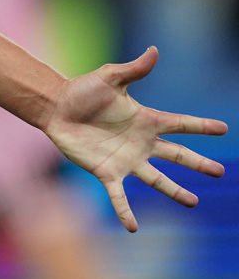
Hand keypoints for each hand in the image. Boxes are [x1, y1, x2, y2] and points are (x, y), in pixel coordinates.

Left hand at [43, 46, 227, 231]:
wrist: (56, 108)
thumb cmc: (82, 90)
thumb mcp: (110, 77)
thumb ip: (134, 69)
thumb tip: (154, 50)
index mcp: (146, 119)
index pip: (180, 124)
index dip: (201, 126)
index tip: (223, 128)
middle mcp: (141, 142)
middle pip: (177, 155)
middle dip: (199, 163)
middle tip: (219, 172)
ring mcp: (126, 159)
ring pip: (157, 179)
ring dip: (175, 191)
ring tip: (193, 202)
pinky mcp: (106, 172)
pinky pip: (119, 196)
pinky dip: (126, 211)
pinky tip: (133, 228)